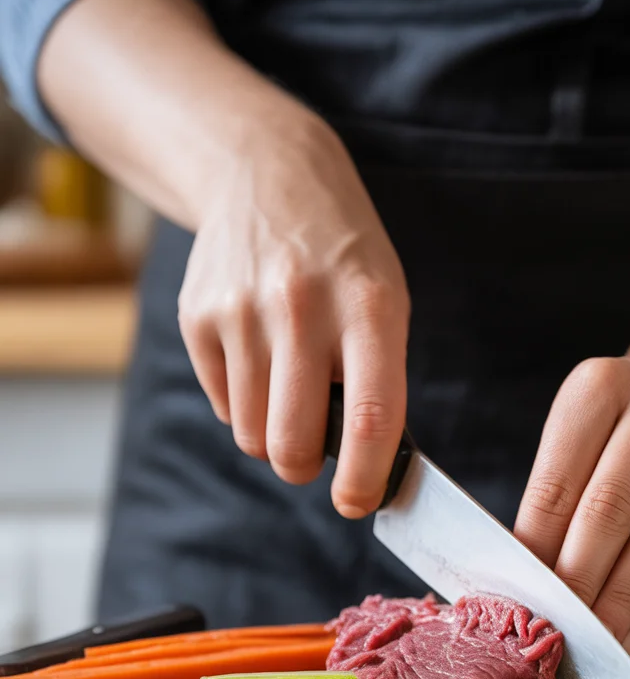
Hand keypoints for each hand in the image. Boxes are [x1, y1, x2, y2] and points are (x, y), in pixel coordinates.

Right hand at [177, 113, 409, 517]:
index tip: (358, 503)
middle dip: (306, 467)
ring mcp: (241, 311)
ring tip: (289, 388)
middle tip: (315, 453)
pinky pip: (224, 405)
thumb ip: (378, 378)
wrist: (266, 175)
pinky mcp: (196, 316)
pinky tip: (259, 356)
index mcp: (369, 307)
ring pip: (253, 435)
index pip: (370, 415)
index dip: (365, 478)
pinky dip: (244, 403)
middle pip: (293, 443)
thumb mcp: (384, 300)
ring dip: (273, 434)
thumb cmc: (342, 256)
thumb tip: (367, 468)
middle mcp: (301, 308)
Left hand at [514, 358, 629, 653]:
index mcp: (600, 384)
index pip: (558, 485)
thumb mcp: (575, 443)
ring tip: (599, 645)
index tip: (523, 605)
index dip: (538, 553)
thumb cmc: (616, 432)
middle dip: (581, 582)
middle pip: (611, 509)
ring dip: (624, 601)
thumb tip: (523, 588)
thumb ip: (553, 506)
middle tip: (560, 634)